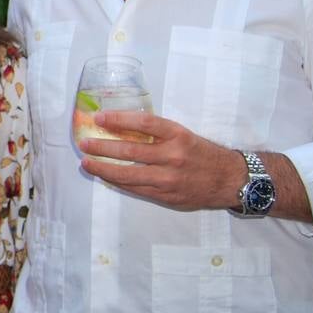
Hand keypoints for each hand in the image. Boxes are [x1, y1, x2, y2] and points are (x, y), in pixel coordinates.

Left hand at [79, 111, 245, 210]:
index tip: (99, 118)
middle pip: (129, 150)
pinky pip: (134, 188)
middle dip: (102, 147)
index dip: (118, 119)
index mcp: (177, 135)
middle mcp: (172, 155)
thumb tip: (122, 127)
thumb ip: (158, 134)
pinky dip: (117, 182)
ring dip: (102, 168)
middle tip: (84, 143)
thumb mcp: (184, 135)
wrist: (228, 180)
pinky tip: (104, 177)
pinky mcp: (165, 195)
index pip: (143, 123)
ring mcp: (168, 178)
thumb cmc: (202, 154)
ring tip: (86, 163)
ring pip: (127, 174)